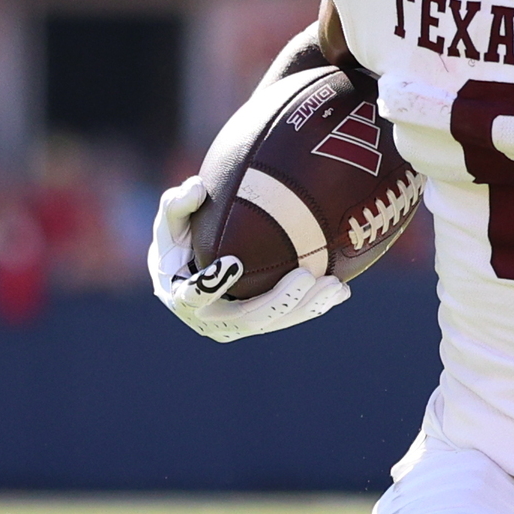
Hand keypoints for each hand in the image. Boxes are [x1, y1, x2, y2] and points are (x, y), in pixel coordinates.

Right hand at [147, 176, 350, 342]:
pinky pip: (291, 318)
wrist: (191, 270)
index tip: (232, 262)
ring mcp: (239, 327)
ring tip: (334, 286)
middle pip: (248, 318)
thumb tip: (195, 187)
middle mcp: (211, 321)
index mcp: (183, 298)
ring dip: (307, 307)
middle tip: (304, 277)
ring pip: (276, 322)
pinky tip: (342, 291)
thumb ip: (177, 204)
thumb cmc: (180, 241)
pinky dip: (316, 307)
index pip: (193, 295)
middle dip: (279, 301)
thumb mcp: (171, 222)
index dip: (212, 283)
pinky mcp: (262, 324)